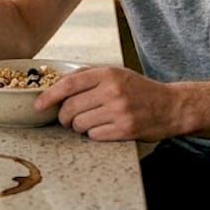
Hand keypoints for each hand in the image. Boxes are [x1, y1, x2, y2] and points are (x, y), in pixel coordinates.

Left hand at [35, 66, 180, 141]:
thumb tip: (57, 84)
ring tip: (90, 122)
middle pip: (70, 107)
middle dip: (63, 116)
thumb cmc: (140, 91)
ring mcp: (119, 111)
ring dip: (79, 126)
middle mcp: (113, 91)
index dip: (49, 95)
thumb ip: (89, 76)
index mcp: (108, 74)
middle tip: (68, 118)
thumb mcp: (117, 74)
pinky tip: (104, 128)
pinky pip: (94, 135)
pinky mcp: (124, 129)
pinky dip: (94, 134)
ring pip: (79, 124)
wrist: (171, 106)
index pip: (69, 84)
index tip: (39, 104)